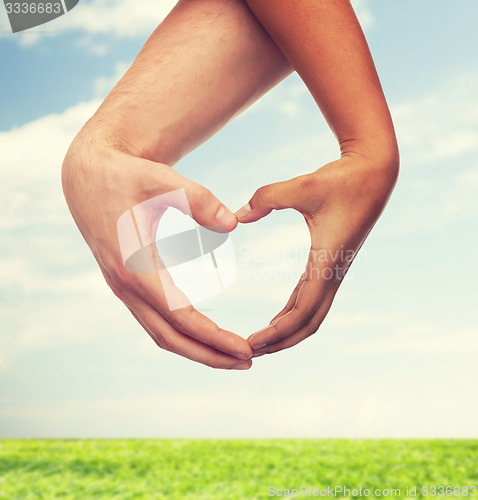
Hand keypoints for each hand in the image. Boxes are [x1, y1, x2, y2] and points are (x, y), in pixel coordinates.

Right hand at [62, 134, 252, 368]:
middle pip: (170, 337)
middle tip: (248, 362)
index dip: (214, 337)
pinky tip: (203, 332)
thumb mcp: (161, 180)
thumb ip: (198, 200)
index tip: (245, 349)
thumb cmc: (126, 175)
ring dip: (196, 349)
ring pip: (160, 333)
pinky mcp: (126, 283)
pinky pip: (154, 319)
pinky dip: (181, 334)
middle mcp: (125, 285)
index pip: (180, 316)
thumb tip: (233, 224)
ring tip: (231, 355)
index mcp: (134, 266)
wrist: (88, 175)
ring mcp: (123, 288)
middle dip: (209, 355)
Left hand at [235, 155, 397, 355]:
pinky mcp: (330, 264)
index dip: (277, 332)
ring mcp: (334, 271)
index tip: (250, 344)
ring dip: (287, 331)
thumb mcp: (302, 186)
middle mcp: (333, 273)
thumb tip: (236, 216)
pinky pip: (311, 298)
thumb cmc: (341, 179)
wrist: (373, 174)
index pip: (302, 311)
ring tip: (260, 342)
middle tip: (248, 353)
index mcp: (327, 263)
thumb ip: (267, 198)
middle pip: (307, 323)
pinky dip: (293, 313)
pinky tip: (277, 318)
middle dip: (280, 342)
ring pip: (311, 314)